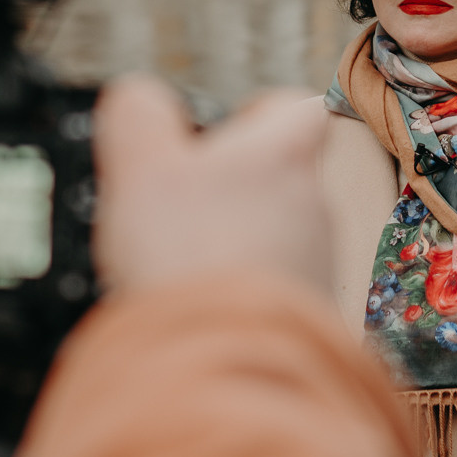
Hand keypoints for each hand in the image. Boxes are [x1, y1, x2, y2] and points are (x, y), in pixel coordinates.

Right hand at [93, 77, 331, 297]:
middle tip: (177, 211)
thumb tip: (139, 96)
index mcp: (284, 154)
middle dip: (233, 189)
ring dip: (234, 244)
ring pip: (277, 236)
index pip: (293, 106)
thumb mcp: (141, 165)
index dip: (252, 114)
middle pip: (280, 177)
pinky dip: (238, 293)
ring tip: (181, 267)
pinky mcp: (308, 318)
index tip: (217, 135)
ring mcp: (318, 266)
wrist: (229, 360)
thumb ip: (138, 114)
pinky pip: (272, 290)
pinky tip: (199, 308)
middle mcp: (315, 207)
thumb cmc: (189, 257)